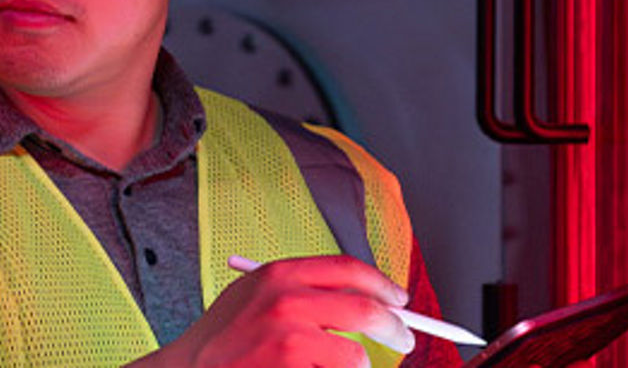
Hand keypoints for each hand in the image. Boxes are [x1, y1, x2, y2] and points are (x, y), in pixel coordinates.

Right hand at [124, 255, 414, 367]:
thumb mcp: (255, 296)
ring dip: (357, 367)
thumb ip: (303, 290)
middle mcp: (285, 301)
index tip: (399, 300)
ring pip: (357, 356)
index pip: (349, 270)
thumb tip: (368, 298)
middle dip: (395, 330)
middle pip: (367, 310)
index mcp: (279, 274)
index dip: (382, 285)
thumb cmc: (223, 338)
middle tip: (405, 341)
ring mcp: (287, 339)